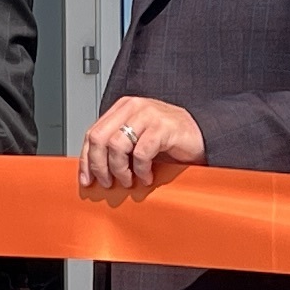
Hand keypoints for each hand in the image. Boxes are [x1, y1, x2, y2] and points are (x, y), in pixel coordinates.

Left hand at [78, 96, 202, 199]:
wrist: (203, 135)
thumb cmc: (169, 139)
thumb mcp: (137, 138)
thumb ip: (117, 145)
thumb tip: (94, 169)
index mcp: (123, 108)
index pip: (93, 132)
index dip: (86, 159)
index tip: (87, 179)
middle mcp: (133, 107)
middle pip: (99, 138)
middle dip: (99, 166)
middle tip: (108, 182)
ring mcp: (148, 115)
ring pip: (117, 145)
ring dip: (120, 170)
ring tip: (129, 180)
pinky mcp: (163, 127)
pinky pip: (141, 153)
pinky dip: (141, 170)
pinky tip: (147, 175)